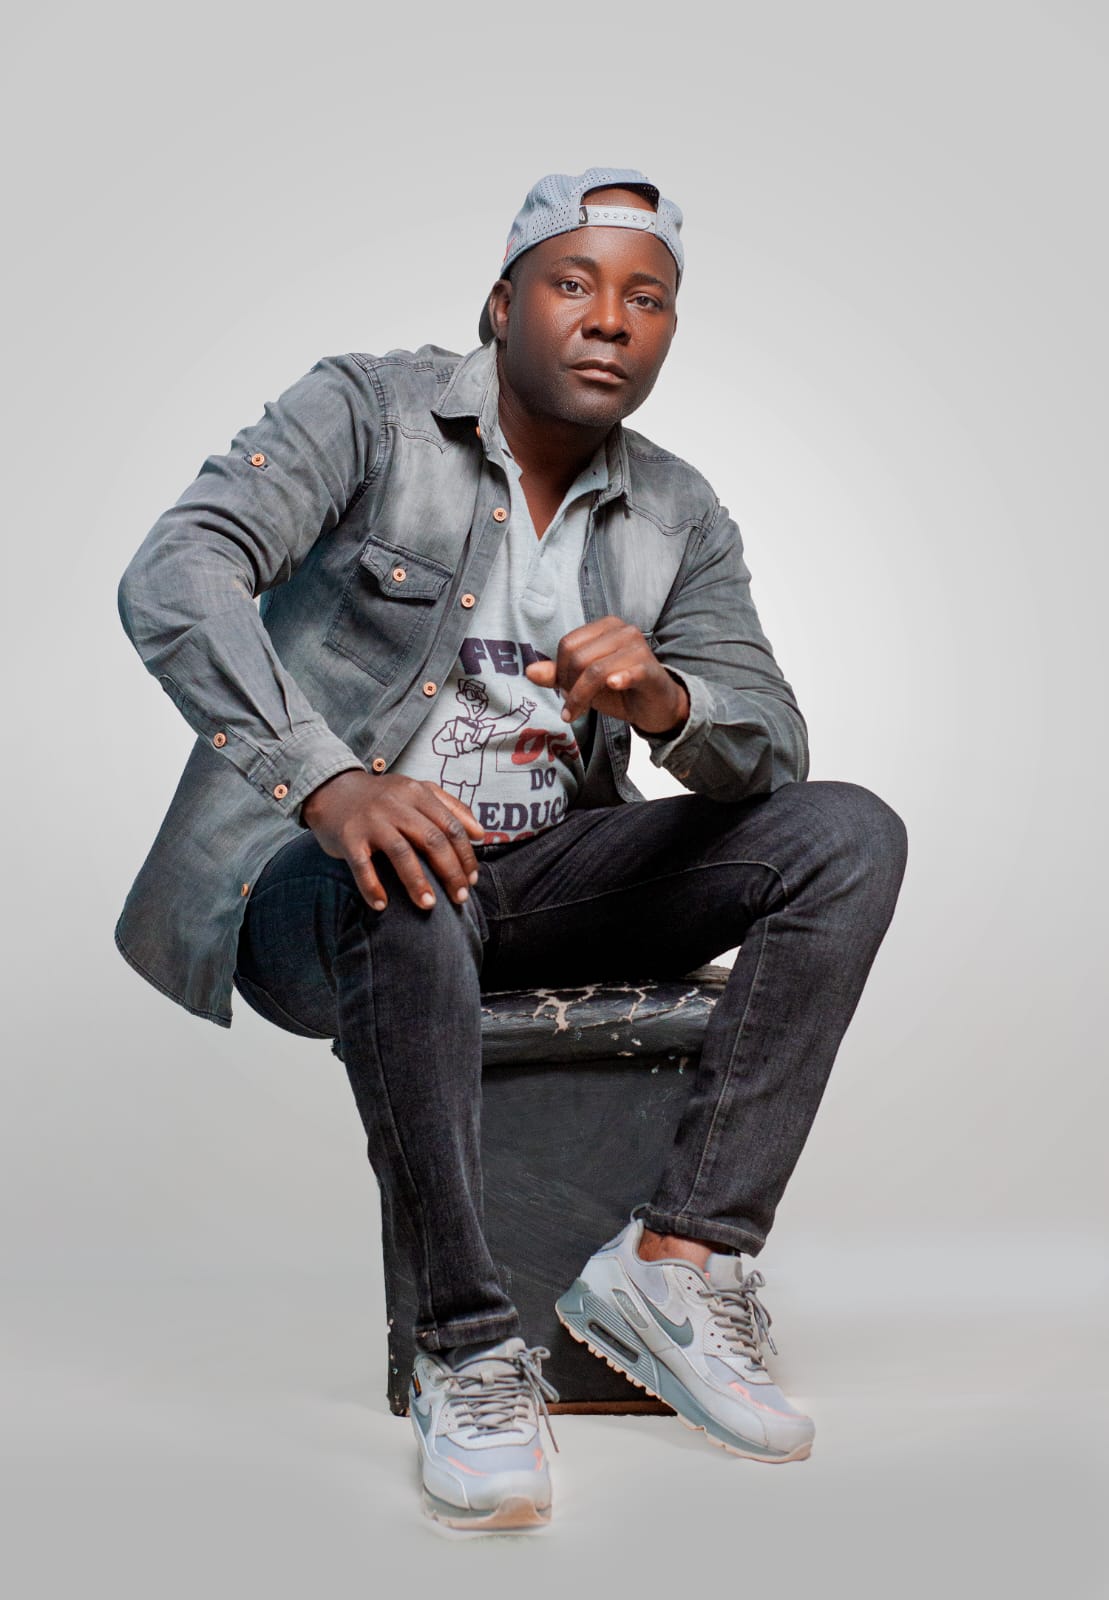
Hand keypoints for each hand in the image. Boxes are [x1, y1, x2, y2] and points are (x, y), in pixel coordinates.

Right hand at [301, 769, 484, 912]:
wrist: (331, 789)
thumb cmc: (381, 797)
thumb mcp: (416, 791)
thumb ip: (450, 807)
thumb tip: (480, 833)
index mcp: (417, 793)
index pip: (451, 827)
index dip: (465, 856)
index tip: (472, 879)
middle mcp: (396, 805)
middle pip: (432, 840)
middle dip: (450, 872)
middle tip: (460, 898)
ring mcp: (371, 821)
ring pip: (401, 853)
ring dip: (417, 883)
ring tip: (429, 906)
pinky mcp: (348, 837)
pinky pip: (362, 865)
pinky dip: (372, 887)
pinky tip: (382, 906)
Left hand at [524, 616, 689, 733]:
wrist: (656, 706)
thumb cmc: (620, 689)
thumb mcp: (584, 682)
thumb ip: (558, 675)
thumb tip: (529, 671)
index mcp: (605, 627)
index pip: (568, 644)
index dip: (560, 671)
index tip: (565, 692)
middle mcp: (622, 630)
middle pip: (578, 657)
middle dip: (570, 686)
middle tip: (573, 705)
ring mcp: (638, 647)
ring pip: (595, 669)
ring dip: (582, 696)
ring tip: (579, 712)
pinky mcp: (650, 668)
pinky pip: (629, 671)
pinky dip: (618, 678)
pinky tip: (614, 686)